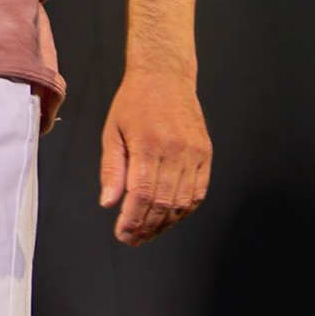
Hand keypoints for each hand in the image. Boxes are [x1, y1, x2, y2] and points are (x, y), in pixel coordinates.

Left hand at [99, 69, 211, 245]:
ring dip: (166, 223)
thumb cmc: (133, 103)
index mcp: (148, 145)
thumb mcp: (112, 131)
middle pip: (164, 202)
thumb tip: (109, 203)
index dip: (133, 219)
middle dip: (147, 226)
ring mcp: (194, 153)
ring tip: (148, 232)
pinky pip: (198, 191)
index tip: (123, 234)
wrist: (165, 77)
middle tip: (133, 239)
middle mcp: (174, 151)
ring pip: (183, 202)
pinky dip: (185, 209)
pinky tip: (170, 218)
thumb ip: (112, 169)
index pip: (143, 194)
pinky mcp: (205, 154)